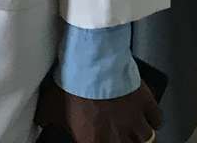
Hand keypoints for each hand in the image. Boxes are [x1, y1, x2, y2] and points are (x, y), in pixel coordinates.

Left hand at [36, 78, 159, 142]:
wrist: (91, 62)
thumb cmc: (71, 84)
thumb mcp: (51, 106)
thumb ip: (48, 119)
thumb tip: (41, 122)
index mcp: (93, 140)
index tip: (101, 140)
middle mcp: (116, 135)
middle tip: (122, 137)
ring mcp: (133, 119)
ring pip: (146, 138)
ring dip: (141, 136)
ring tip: (138, 133)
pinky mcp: (145, 102)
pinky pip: (156, 119)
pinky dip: (154, 120)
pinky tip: (149, 119)